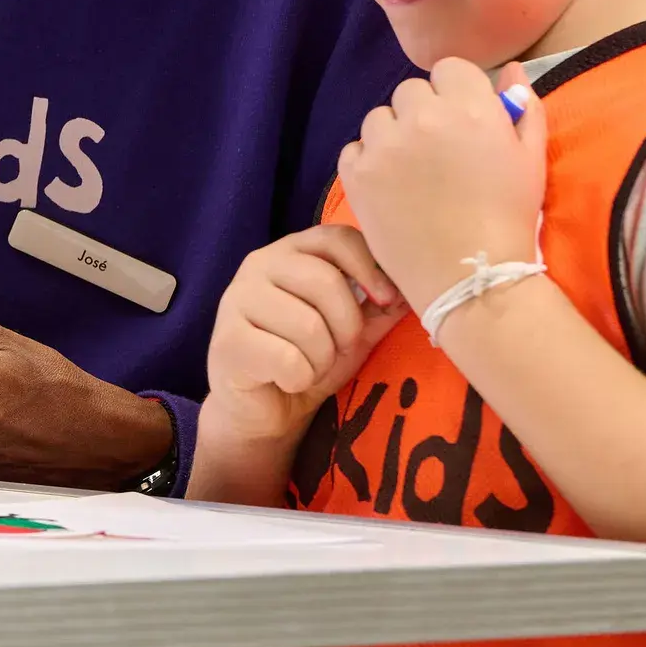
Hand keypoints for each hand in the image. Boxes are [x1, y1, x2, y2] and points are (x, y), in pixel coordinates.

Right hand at [202, 225, 405, 446]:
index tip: (387, 300)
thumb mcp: (353, 330)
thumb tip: (418, 286)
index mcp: (290, 252)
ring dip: (321, 359)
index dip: (370, 267)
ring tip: (308, 365)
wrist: (262, 409)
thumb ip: (381, 305)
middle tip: (337, 349)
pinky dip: (299, 379)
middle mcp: (258, 264)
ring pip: (308, 326)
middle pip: (325, 281)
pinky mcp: (228, 340)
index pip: (337, 237)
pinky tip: (284, 379)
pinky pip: (287, 359)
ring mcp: (237, 299)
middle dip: (346, 328)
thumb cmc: (308, 359)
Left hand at [337, 58, 546, 307]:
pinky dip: (368, 162)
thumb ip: (524, 108)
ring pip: (379, 117)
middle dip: (424, 114)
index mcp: (469, 107)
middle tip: (439, 154)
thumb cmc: (508, 217)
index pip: (449, 69)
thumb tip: (510, 71)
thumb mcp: (530, 159)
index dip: (456, 94)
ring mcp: (385, 145)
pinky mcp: (357, 173)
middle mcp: (423, 117)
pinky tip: (392, 188)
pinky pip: (355, 149)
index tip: (462, 123)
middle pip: (411, 91)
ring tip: (415, 174)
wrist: (471, 276)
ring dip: (393, 136)